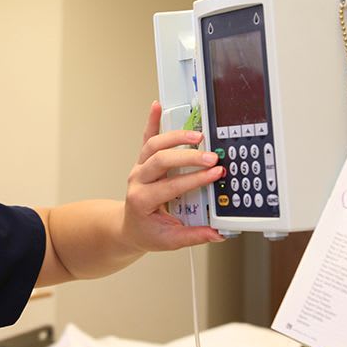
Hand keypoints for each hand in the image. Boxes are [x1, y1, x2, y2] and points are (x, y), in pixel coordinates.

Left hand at [122, 101, 224, 251]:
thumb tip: (217, 233)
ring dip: (175, 137)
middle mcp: (138, 180)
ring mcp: (139, 167)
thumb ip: (194, 236)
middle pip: (161, 160)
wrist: (129, 226)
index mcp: (143, 199)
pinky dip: (152, 121)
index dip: (195, 179)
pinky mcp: (142, 160)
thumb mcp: (170, 240)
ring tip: (197, 135)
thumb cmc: (147, 231)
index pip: (171, 185)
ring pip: (154, 145)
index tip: (215, 174)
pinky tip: (157, 106)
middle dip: (188, 157)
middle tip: (211, 157)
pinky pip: (146, 137)